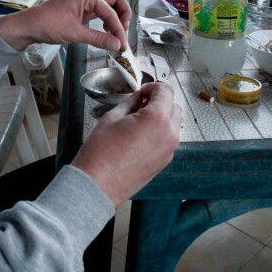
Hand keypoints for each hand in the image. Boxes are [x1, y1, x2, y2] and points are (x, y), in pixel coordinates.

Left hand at [0, 0, 130, 51]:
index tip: (122, 44)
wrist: (29, 26)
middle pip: (115, 0)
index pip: (111, 11)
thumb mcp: (75, 33)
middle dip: (123, 16)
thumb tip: (117, 45)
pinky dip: (107, 21)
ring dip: (116, 18)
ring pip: (109, 5)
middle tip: (123, 34)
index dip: (119, 28)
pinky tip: (106, 32)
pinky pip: (100, 12)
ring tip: (115, 35)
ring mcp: (85, 1)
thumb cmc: (48, 25)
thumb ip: (99, 39)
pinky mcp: (81, 9)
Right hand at [72, 82, 181, 205]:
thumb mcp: (112, 117)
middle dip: (159, 101)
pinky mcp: (164, 162)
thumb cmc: (100, 153)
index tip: (142, 91)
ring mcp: (169, 150)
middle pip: (174, 106)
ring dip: (161, 117)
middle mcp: (169, 134)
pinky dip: (160, 132)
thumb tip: (139, 97)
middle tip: (140, 103)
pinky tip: (140, 136)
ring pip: (173, 124)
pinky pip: (168, 139)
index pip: (165, 91)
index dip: (153, 87)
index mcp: (157, 119)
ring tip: (139, 120)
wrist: (97, 184)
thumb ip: (131, 102)